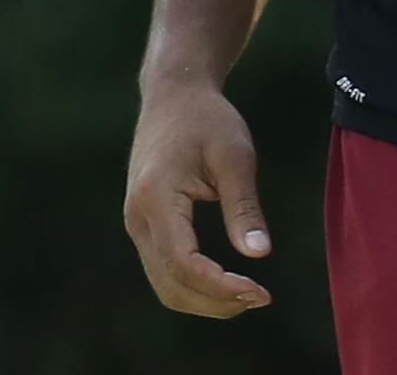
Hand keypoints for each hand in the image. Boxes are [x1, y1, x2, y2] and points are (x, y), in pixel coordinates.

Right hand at [123, 77, 275, 316]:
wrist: (174, 94)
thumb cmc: (207, 119)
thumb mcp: (234, 156)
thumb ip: (244, 206)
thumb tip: (260, 255)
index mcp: (156, 198)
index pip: (185, 264)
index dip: (222, 287)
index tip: (261, 291)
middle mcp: (137, 216)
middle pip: (172, 285)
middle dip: (216, 302)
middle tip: (261, 297)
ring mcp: (136, 222)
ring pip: (164, 285)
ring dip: (205, 300)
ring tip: (248, 294)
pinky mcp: (143, 223)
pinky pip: (163, 270)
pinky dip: (193, 285)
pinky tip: (226, 281)